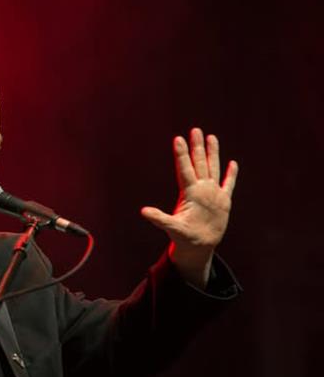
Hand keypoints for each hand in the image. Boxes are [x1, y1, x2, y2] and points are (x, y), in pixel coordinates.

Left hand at [140, 128, 238, 287]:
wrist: (198, 246)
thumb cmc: (183, 237)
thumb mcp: (172, 227)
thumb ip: (159, 218)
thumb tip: (143, 211)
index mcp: (189, 192)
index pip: (184, 168)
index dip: (182, 154)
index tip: (178, 139)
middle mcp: (200, 189)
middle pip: (198, 163)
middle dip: (197, 147)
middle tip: (195, 130)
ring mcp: (212, 193)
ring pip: (213, 168)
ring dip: (212, 153)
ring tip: (211, 137)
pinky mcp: (223, 201)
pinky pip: (228, 184)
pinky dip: (231, 175)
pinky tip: (232, 163)